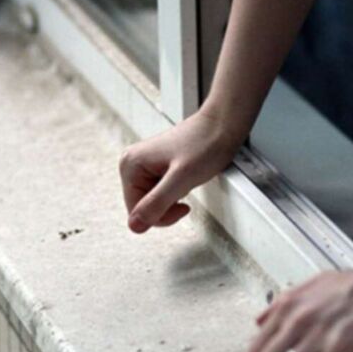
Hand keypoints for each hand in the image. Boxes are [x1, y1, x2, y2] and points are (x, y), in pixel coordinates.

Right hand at [119, 110, 244, 232]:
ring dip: (172, 199)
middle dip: (166, 207)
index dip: (161, 215)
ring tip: (186, 179)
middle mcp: (132, 164)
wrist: (222, 126)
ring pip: (153, 202)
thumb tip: (135, 226)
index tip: (182, 205)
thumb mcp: (182, 178)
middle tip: (185, 188)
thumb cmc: (205, 144)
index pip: (136, 212)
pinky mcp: (155, 168)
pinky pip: (161, 193)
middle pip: (143, 208)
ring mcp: (143, 166)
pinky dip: (176, 193)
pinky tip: (185, 178)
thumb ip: (157, 203)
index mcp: (130, 165)